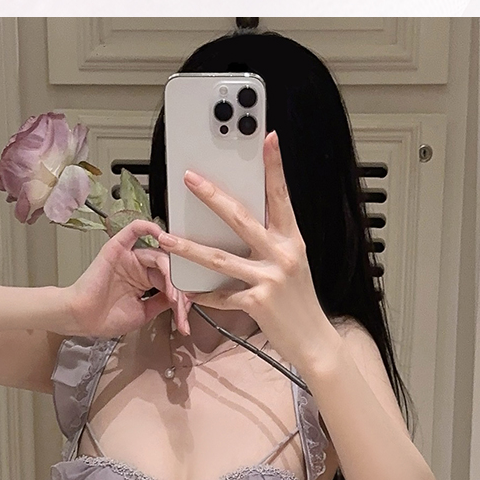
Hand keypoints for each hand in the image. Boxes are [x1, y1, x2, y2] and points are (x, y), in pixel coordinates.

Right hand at [63, 218, 191, 337]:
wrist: (82, 319)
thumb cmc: (105, 318)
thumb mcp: (144, 313)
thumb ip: (162, 301)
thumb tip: (180, 297)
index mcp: (144, 280)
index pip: (170, 281)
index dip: (180, 296)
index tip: (184, 315)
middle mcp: (138, 266)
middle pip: (168, 268)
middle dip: (178, 288)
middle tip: (180, 306)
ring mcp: (129, 257)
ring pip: (159, 255)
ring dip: (170, 274)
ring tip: (173, 295)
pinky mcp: (118, 248)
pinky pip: (134, 230)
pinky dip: (148, 227)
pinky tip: (161, 234)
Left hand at [156, 131, 337, 369]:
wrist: (314, 341)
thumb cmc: (300, 302)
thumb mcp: (293, 264)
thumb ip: (271, 244)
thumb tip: (243, 225)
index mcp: (292, 240)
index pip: (281, 196)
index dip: (275, 166)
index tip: (268, 138)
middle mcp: (282, 254)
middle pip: (241, 218)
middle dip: (212, 196)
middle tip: (190, 179)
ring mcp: (269, 278)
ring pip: (219, 258)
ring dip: (189, 248)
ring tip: (165, 239)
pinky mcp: (257, 302)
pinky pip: (221, 295)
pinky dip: (203, 294)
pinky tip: (187, 290)